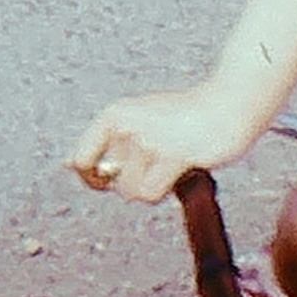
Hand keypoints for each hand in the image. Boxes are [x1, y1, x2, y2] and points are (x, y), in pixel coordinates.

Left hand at [67, 83, 263, 203]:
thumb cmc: (184, 116)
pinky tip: (178, 174)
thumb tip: (68, 164)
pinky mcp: (173, 154)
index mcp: (113, 115)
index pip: (79, 159)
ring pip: (130, 191)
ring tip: (168, 169)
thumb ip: (107, 141)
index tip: (107, 182)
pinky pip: (150, 192)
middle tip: (151, 171)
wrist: (228, 104)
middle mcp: (125, 125)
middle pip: (107, 181)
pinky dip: (162, 192)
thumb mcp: (138, 119)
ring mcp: (149, 140)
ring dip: (150, 188)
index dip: (90, 179)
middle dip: (127, 184)